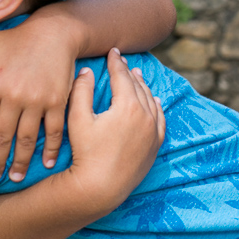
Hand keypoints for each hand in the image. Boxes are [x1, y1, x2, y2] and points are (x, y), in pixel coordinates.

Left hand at [0, 24, 73, 181]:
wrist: (54, 32)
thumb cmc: (14, 40)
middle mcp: (14, 94)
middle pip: (1, 137)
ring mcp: (37, 99)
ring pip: (26, 140)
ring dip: (20, 162)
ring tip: (15, 176)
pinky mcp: (57, 101)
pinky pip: (54, 131)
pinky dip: (50, 150)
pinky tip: (46, 163)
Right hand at [65, 49, 164, 212]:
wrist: (101, 187)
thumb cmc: (86, 153)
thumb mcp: (77, 119)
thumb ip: (81, 91)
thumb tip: (86, 71)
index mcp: (127, 106)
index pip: (122, 76)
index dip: (115, 62)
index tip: (113, 51)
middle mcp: (145, 115)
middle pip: (137, 86)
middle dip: (129, 72)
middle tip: (122, 61)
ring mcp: (153, 131)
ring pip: (151, 101)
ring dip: (143, 87)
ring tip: (137, 76)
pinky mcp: (155, 145)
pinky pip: (160, 120)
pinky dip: (157, 107)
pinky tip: (156, 102)